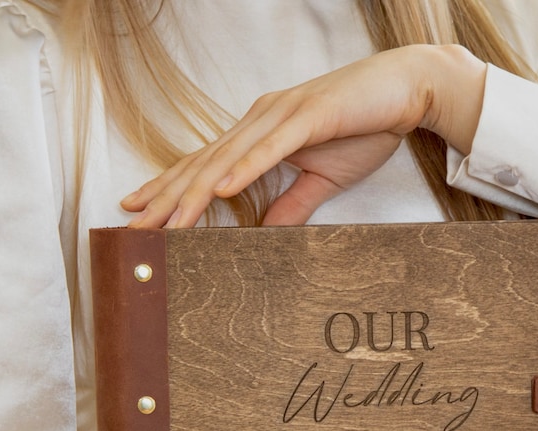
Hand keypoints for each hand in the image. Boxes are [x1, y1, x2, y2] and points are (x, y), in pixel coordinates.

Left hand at [121, 44, 486, 226]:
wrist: (405, 90)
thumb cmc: (362, 128)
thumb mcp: (321, 179)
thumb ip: (292, 205)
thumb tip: (267, 233)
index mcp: (258, 135)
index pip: (205, 167)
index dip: (169, 190)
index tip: (139, 212)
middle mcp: (259, 122)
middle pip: (203, 165)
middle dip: (165, 198)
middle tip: (132, 226)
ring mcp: (281, 116)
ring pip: (228, 159)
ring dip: (196, 192)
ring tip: (166, 221)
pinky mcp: (309, 117)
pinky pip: (272, 148)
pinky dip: (245, 169)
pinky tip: (222, 190)